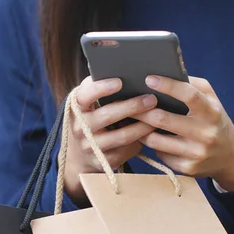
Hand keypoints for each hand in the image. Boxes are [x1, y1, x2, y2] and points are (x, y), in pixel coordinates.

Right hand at [64, 76, 157, 205]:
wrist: (79, 155)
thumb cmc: (89, 118)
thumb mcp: (86, 104)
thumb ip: (97, 89)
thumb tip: (124, 71)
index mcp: (75, 107)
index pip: (85, 95)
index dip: (102, 88)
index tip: (120, 82)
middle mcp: (80, 128)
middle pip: (109, 115)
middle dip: (133, 106)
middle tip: (152, 99)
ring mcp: (91, 147)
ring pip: (123, 136)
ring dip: (143, 125)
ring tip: (158, 115)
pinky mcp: (103, 162)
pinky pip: (127, 150)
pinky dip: (141, 141)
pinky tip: (151, 133)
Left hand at [134, 75, 233, 190]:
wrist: (231, 157)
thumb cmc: (215, 121)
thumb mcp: (212, 100)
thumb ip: (193, 85)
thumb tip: (168, 72)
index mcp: (212, 112)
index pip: (189, 95)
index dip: (167, 85)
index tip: (149, 79)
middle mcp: (205, 133)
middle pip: (163, 120)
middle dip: (142, 111)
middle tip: (128, 103)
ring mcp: (196, 153)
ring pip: (155, 140)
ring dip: (140, 129)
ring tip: (133, 121)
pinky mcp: (187, 168)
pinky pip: (160, 154)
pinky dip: (153, 146)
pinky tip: (148, 138)